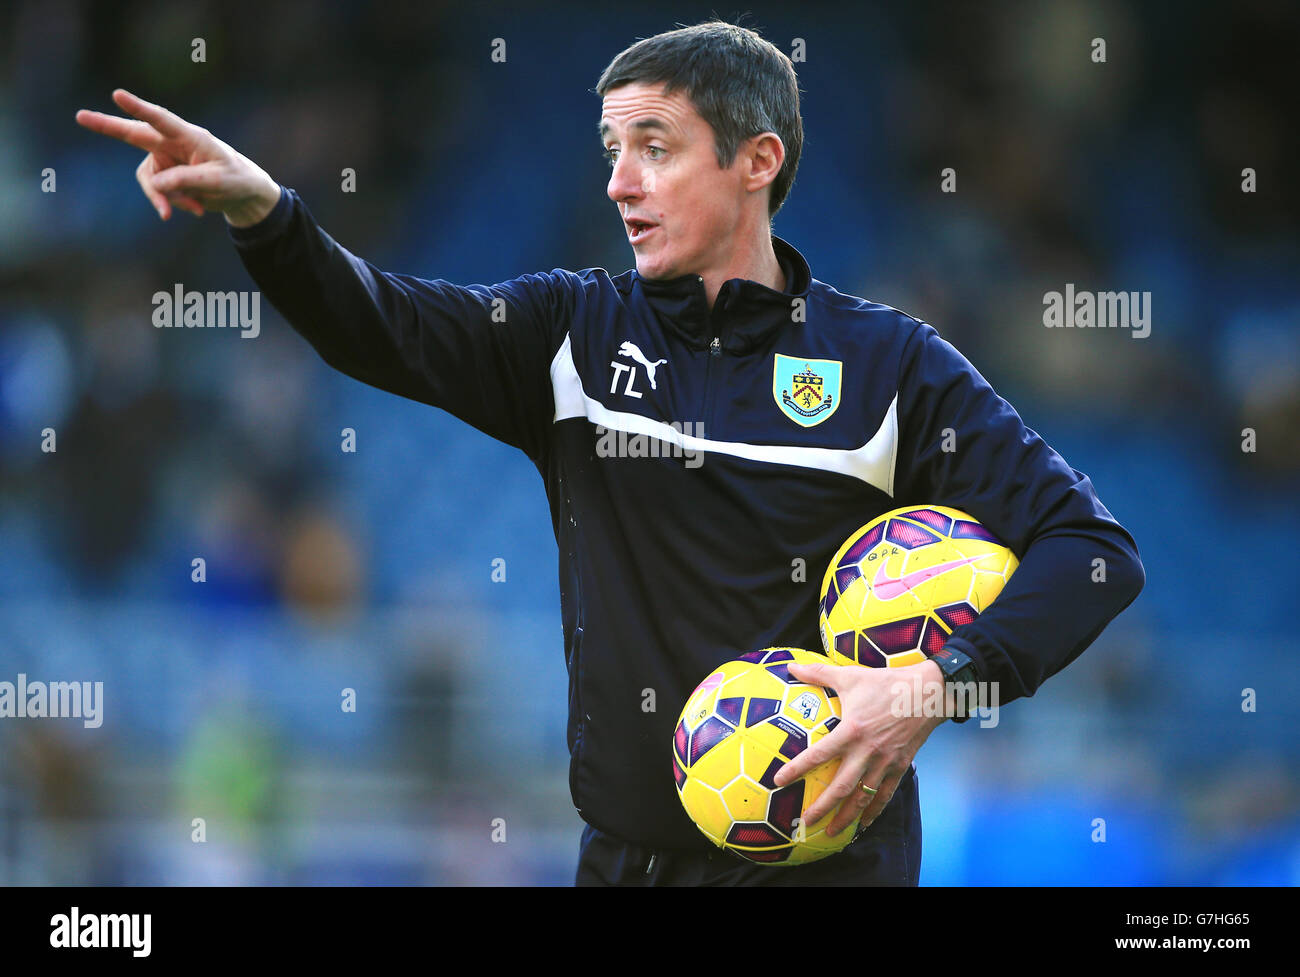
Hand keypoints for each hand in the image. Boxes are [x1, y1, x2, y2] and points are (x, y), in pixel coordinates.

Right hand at [75, 89, 279, 225]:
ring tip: (198, 207)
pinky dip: (174, 204)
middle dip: (108, 127)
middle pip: (134, 134)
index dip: (139, 109)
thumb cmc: (235, 179)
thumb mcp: (217, 181)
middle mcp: (172, 143)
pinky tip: (198, 208)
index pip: (161, 120)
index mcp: (190, 136)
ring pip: (151, 181)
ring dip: (170, 198)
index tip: (118, 95)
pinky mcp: (164, 175)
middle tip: (80, 116)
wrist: (241, 194)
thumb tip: (154, 184)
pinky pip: (159, 194)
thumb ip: (186, 180)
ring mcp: (165, 159)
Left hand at [774, 658, 946, 837]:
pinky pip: (885, 795)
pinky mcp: (900, 766)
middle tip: (805, 822)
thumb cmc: (886, 683)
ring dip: (847, 817)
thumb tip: (790, 665)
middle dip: (822, 807)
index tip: (779, 781)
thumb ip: (819, 673)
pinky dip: (874, 812)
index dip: (797, 769)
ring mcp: (885, 762)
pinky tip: (864, 825)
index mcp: (852, 730)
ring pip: (863, 797)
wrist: (928, 692)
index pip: (819, 754)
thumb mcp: (850, 675)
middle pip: (841, 787)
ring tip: (831, 833)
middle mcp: (868, 751)